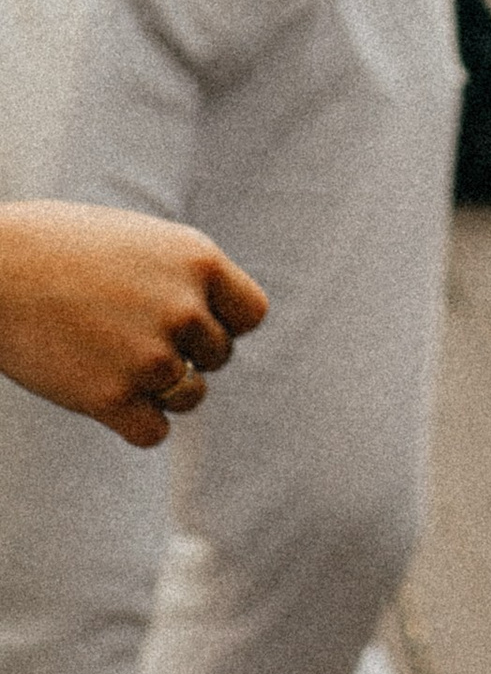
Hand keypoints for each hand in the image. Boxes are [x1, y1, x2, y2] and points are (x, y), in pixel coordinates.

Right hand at [0, 203, 267, 447]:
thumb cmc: (57, 248)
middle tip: (126, 333)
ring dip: (161, 389)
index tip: (185, 319)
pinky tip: (101, 393)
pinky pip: (153, 431)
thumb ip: (184, 279)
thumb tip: (216, 327)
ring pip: (190, 396)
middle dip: (183, 352)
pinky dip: (134, 422)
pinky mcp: (112, 400)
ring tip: (111, 359)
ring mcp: (150, 357)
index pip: (251, 314)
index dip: (222, 321)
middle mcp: (184, 308)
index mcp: (198, 259)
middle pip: (217, 356)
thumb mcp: (139, 242)